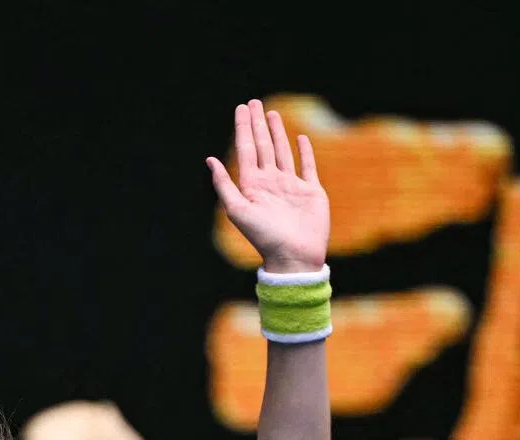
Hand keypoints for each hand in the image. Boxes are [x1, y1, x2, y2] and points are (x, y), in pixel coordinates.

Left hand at [207, 99, 329, 273]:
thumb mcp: (237, 210)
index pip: (246, 150)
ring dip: (277, 133)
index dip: (243, 129)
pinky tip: (300, 139)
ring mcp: (290, 186)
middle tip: (253, 102)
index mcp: (251, 186)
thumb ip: (224, 185)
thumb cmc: (263, 237)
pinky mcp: (310, 191)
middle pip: (262, 146)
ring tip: (271, 114)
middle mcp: (270, 183)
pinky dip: (304, 152)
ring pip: (282, 152)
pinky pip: (307, 166)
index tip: (242, 108)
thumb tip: (209, 160)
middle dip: (257, 124)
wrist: (292, 256)